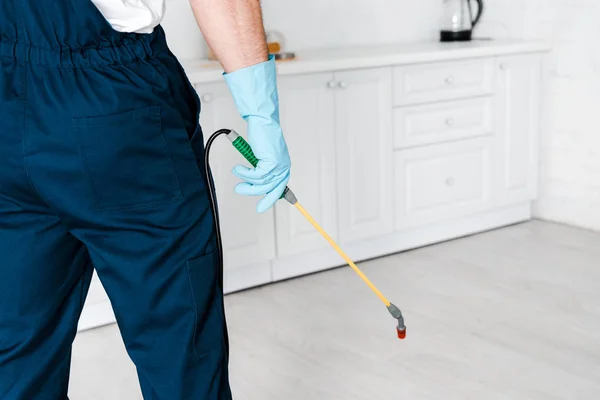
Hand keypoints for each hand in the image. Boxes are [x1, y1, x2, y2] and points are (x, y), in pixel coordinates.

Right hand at [223, 56, 290, 212]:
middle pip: (273, 190)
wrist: (262, 121)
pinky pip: (255, 176)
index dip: (275, 197)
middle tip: (256, 207)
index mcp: (283, 165)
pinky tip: (239, 169)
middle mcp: (283, 166)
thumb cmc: (261, 135)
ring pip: (261, 184)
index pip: (281, 187)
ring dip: (247, 184)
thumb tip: (255, 180)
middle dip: (264, 200)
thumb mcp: (262, 155)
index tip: (266, 207)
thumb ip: (262, 167)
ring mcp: (278, 165)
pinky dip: (245, 174)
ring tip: (237, 180)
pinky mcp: (271, 163)